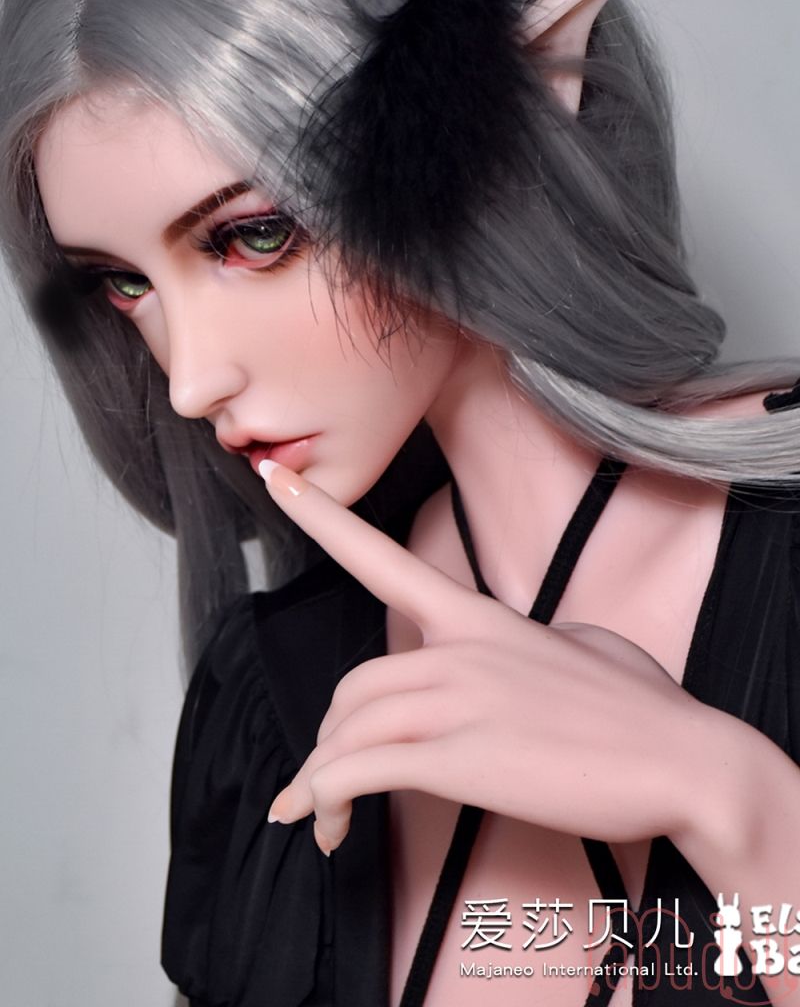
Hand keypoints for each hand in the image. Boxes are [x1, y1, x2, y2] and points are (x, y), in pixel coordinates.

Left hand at [259, 459, 715, 856]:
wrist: (682, 757)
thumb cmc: (638, 707)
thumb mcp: (574, 646)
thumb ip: (519, 645)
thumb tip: (501, 661)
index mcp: (478, 618)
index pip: (381, 558)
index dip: (321, 516)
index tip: (276, 477)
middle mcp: (458, 650)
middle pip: (354, 684)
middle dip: (333, 738)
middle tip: (332, 782)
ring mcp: (460, 701)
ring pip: (349, 729)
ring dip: (321, 781)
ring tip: (323, 822)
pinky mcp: (464, 759)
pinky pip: (361, 772)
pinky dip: (328, 800)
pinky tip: (329, 828)